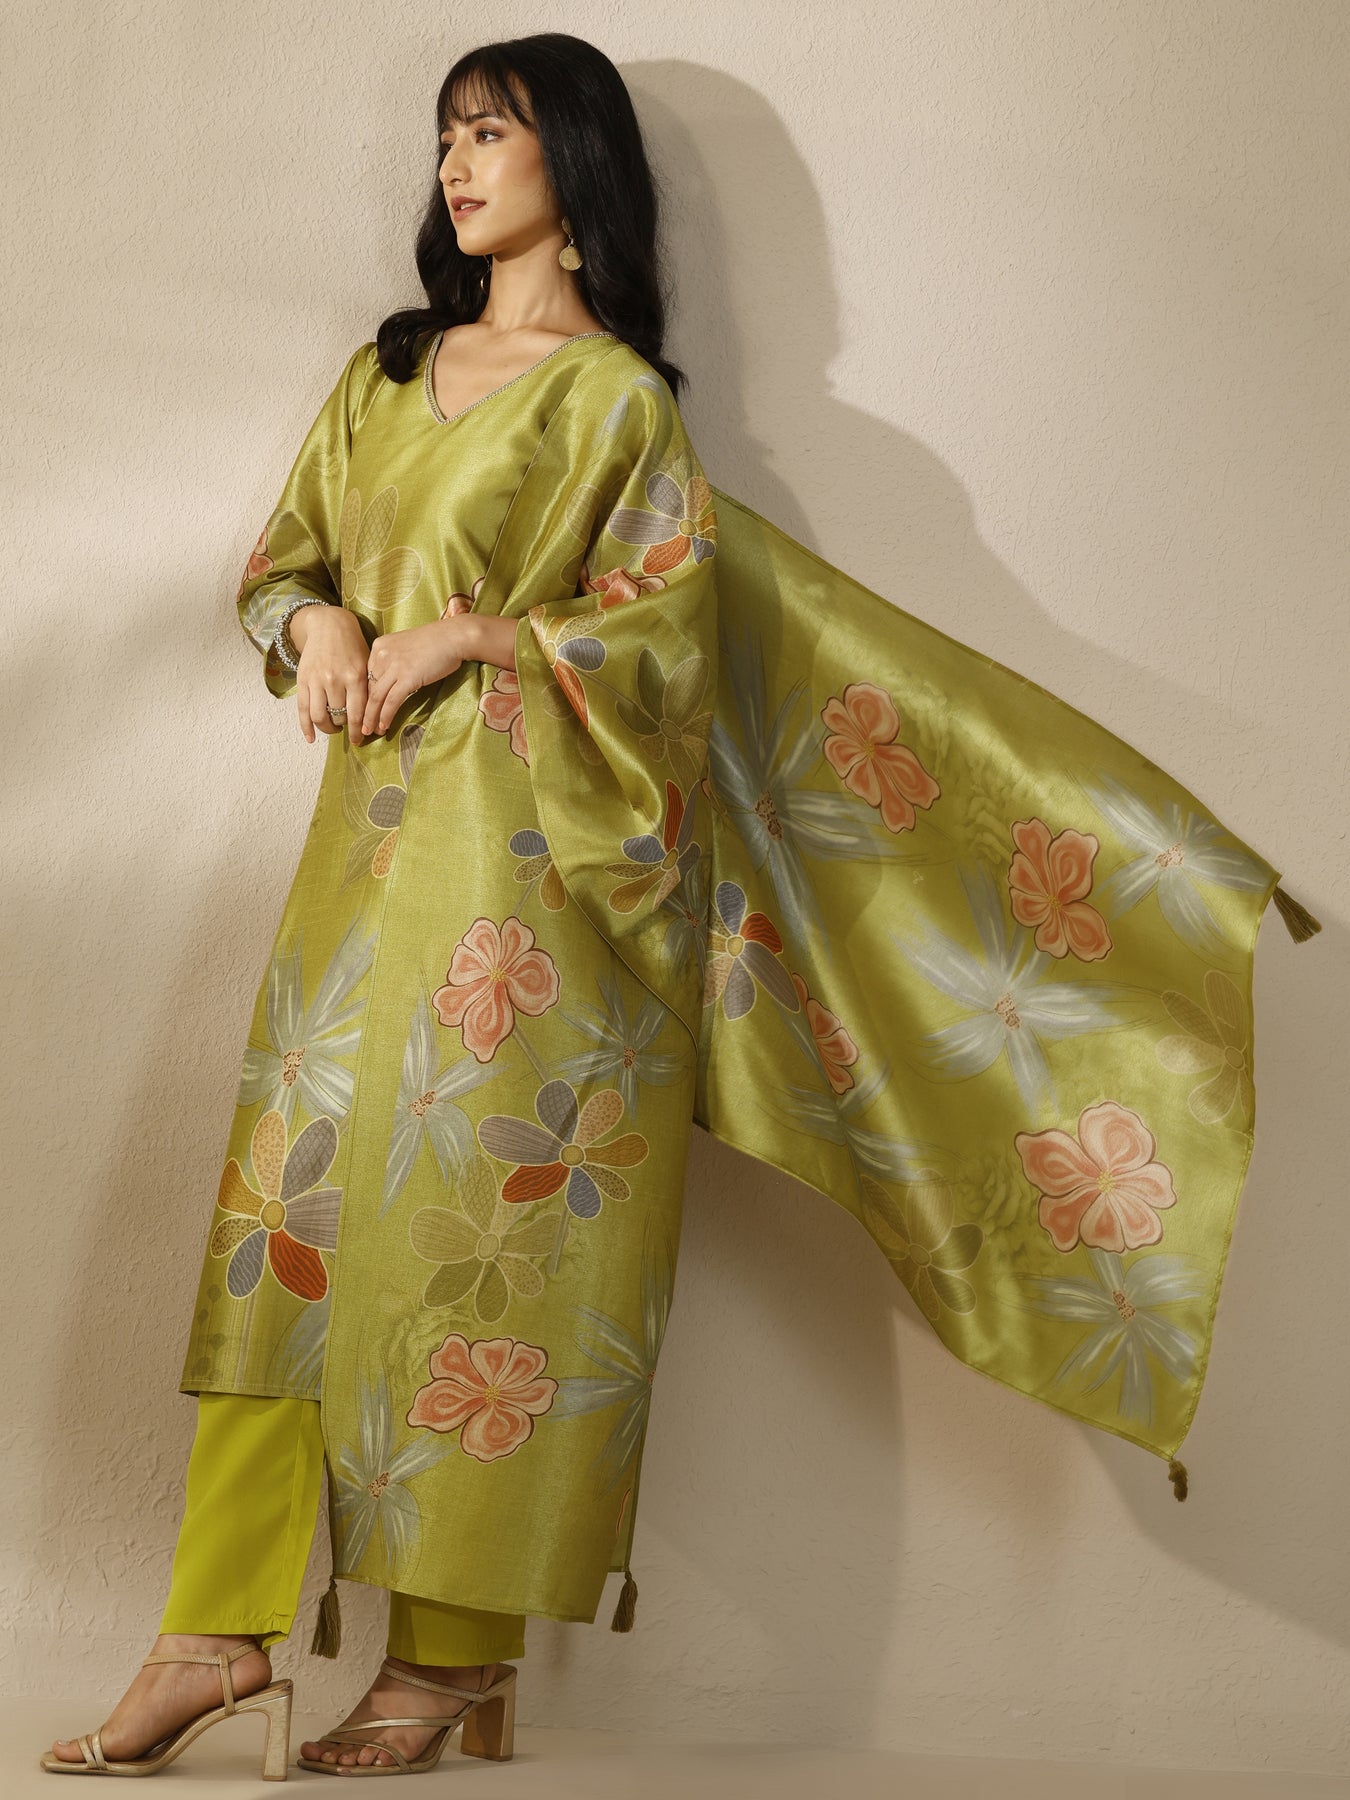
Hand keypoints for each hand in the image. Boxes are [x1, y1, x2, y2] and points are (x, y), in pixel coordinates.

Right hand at [289, 605, 373, 745]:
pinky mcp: (303, 680)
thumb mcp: (366, 664)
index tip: (362, 739)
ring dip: (328, 729)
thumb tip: (372, 717)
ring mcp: (317, 681)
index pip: (358, 714)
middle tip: (350, 731)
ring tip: (334, 729)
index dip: (360, 731)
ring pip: (320, 717)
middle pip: (339, 717)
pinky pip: (302, 710)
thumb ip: (368, 688)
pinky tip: (311, 738)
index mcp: (355, 677)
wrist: (328, 625)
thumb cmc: (352, 646)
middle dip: (345, 728)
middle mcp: (335, 680)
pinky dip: (306, 727)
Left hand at [361, 618, 466, 738]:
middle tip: (362, 726)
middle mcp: (382, 654)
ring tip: (370, 731)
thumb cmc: (435, 642)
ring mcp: (394, 666)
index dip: (365, 695)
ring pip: (376, 697)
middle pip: (368, 687)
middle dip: (364, 709)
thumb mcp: (405, 647)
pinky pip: (392, 701)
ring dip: (372, 717)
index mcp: (380, 646)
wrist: (453, 637)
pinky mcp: (407, 677)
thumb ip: (394, 661)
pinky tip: (384, 726)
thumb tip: (391, 682)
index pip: (367, 676)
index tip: (366, 708)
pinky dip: (386, 715)